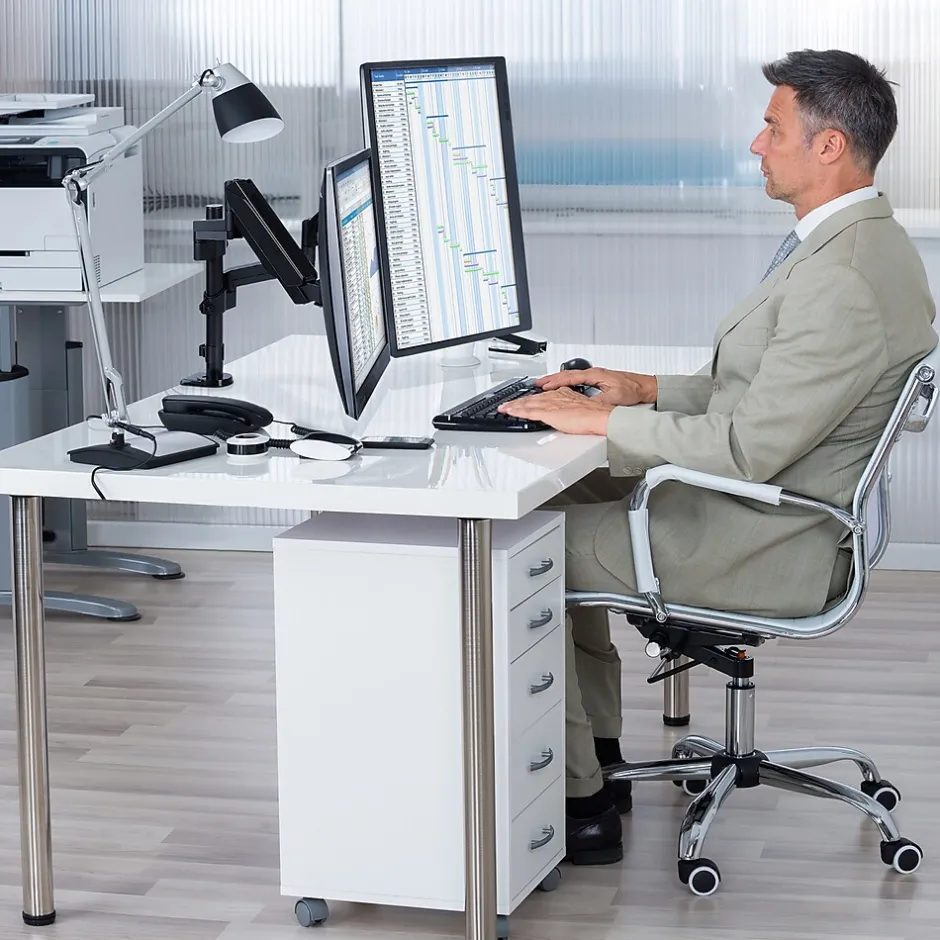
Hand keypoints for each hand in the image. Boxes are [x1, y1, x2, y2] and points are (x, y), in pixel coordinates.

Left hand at [497, 387, 613, 434]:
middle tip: (506, 404)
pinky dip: (517, 411)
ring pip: (527, 403)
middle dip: (517, 401)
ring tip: (503, 408)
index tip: (522, 401)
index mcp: (563, 394)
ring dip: (513, 406)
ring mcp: (551, 404)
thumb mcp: (579, 409)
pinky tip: (509, 412)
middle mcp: (555, 397)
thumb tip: (566, 416)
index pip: (542, 396)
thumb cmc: (596, 415)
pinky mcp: (548, 413)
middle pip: (532, 398)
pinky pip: (528, 411)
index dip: (530, 399)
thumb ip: (570, 410)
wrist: (601, 417)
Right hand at [535, 367, 656, 406]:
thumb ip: (597, 402)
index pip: (570, 377)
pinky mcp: (598, 379)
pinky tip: (563, 387)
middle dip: (551, 379)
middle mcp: (594, 373)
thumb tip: (583, 407)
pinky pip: (577, 379)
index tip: (542, 385)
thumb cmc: (633, 390)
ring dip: (558, 380)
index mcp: (595, 375)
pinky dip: (567, 382)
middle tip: (537, 383)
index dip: (554, 382)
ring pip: (571, 376)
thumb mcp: (613, 399)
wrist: (645, 387)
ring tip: (546, 384)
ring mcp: (595, 375)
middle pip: (567, 374)